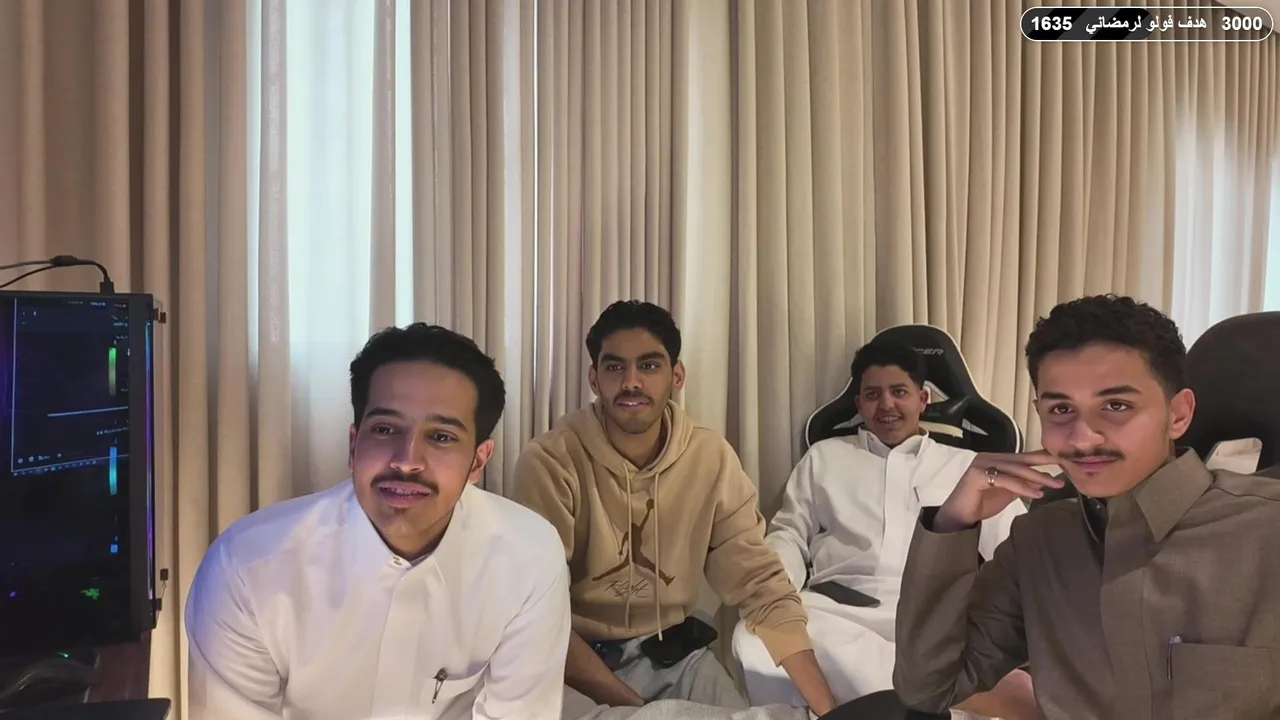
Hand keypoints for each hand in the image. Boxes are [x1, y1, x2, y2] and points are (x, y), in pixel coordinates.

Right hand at [934, 451, 1062, 532]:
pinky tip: (1037, 493)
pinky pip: (1006, 481)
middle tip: (1066, 464)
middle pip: (1022, 460)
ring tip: (1055, 484)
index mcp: (996, 459)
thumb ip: (1022, 483)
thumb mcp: (1008, 492)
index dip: (1043, 457)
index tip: (1064, 460)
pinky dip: (1023, 487)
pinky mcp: (977, 475)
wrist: (958, 516)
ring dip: (1038, 477)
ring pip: (1016, 469)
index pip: (1024, 457)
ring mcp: (981, 464)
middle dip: (1045, 462)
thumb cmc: (981, 504)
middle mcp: (988, 457)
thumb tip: (1043, 477)